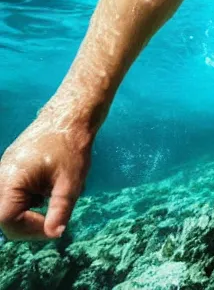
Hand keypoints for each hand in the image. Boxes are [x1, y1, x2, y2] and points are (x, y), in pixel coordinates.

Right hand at [0, 114, 92, 240]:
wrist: (71, 114)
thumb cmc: (71, 145)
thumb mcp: (70, 182)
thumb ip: (60, 210)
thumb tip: (55, 234)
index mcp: (10, 179)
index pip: (8, 220)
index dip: (30, 230)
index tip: (53, 227)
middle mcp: (1, 175)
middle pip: (4, 215)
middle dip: (29, 223)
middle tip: (54, 221)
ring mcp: (4, 169)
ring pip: (9, 204)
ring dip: (29, 211)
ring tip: (52, 198)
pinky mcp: (12, 167)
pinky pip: (13, 192)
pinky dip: (28, 198)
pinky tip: (48, 187)